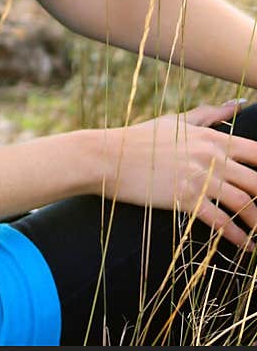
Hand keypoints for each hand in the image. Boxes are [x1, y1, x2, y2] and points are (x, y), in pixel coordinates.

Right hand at [99, 99, 256, 250]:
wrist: (108, 156)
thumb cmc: (141, 137)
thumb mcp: (176, 121)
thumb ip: (209, 115)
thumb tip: (237, 103)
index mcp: (211, 137)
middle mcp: (211, 156)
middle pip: (256, 182)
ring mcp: (199, 178)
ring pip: (244, 204)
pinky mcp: (186, 199)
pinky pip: (221, 222)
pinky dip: (238, 237)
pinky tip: (246, 246)